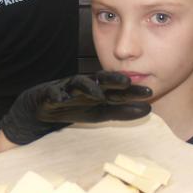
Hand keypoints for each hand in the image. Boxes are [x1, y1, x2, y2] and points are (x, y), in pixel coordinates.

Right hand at [0, 71, 152, 144]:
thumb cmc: (75, 107)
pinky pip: (52, 93)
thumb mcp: (101, 112)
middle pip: (100, 80)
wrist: (42, 109)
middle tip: (127, 82)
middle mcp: (84, 85)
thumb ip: (122, 111)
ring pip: (77, 84)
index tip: (149, 92)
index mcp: (98, 89)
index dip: (132, 90)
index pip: (117, 89)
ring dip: (88, 88)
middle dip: (113, 80)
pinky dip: (56, 95)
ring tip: (98, 94)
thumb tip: (148, 109)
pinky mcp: (48, 93)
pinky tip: (61, 99)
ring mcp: (66, 88)